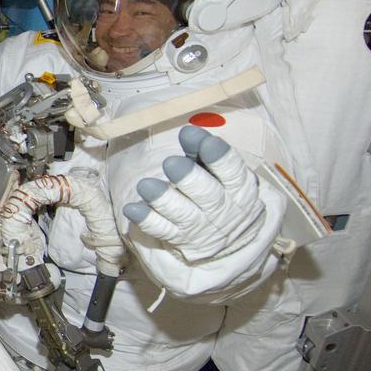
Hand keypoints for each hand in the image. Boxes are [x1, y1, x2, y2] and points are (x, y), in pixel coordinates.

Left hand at [123, 125, 266, 262]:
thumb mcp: (219, 171)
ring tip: (145, 185)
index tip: (203, 140)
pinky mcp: (180, 238)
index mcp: (238, 187)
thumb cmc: (218, 189)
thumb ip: (202, 151)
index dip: (218, 156)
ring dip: (163, 199)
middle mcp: (222, 208)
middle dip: (188, 177)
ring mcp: (200, 225)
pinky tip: (132, 209)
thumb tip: (188, 132)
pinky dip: (147, 220)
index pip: (231, 170)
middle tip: (170, 163)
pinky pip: (162, 231)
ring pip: (182, 213)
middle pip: (207, 193)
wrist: (229, 236)